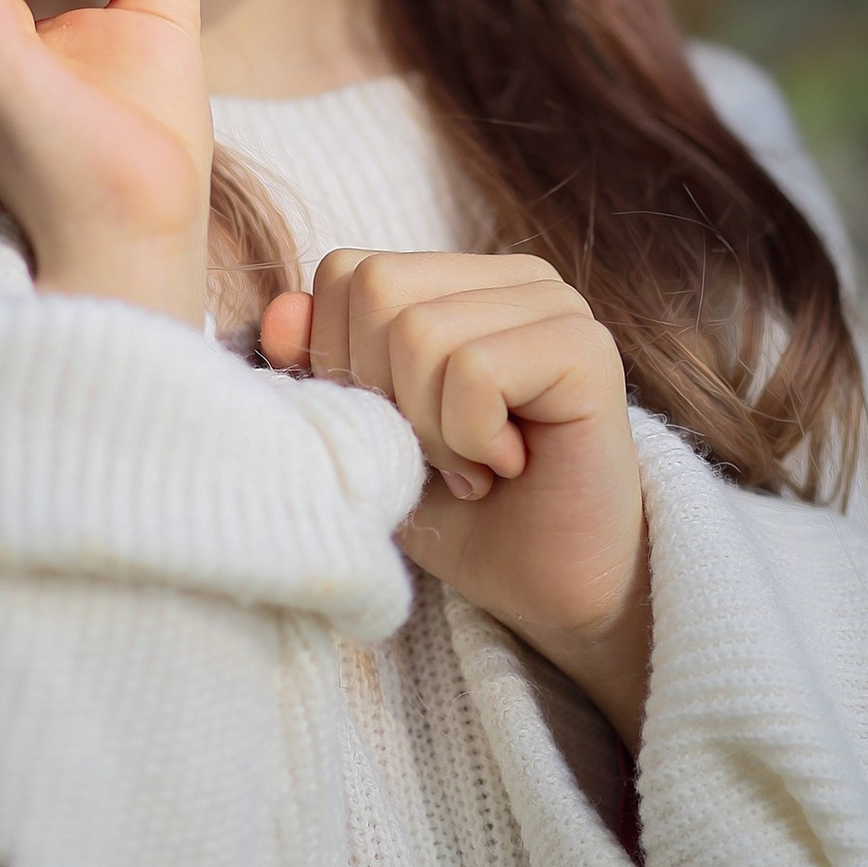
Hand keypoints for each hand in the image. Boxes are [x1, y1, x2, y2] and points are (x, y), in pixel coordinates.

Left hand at [261, 251, 650, 750]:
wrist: (555, 594)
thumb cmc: (466, 517)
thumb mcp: (370, 439)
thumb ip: (325, 367)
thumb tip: (280, 311)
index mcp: (459, 280)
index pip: (345, 272)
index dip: (341, 362)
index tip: (395, 431)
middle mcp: (512, 278)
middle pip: (374, 289)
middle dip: (383, 393)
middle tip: (438, 455)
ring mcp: (557, 306)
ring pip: (419, 331)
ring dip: (430, 428)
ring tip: (473, 466)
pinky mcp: (587, 350)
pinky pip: (474, 371)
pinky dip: (471, 437)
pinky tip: (507, 466)